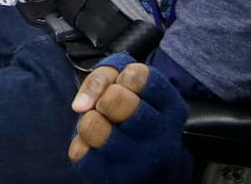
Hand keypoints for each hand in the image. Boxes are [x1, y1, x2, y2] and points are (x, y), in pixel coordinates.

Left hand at [68, 53, 187, 182]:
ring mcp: (141, 160)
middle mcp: (161, 136)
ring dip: (88, 120)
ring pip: (95, 127)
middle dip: (104, 98)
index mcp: (170, 106)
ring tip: (98, 124)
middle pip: (117, 100)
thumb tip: (80, 105)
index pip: (138, 77)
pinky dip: (80, 144)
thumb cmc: (132, 110)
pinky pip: (82, 154)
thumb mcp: (124, 80)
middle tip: (107, 105)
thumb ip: (103, 77)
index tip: (124, 85)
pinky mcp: (116, 178)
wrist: (143, 159)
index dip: (122, 77)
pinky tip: (93, 144)